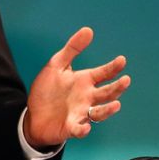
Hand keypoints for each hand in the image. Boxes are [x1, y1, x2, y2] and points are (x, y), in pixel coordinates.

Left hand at [23, 27, 130, 146]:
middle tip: (126, 80)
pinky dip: (83, 129)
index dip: (113, 68)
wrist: (33, 115)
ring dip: (107, 110)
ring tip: (116, 105)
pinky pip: (79, 129)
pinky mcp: (71, 128)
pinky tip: (85, 127)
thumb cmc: (47, 90)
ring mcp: (81, 113)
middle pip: (107, 93)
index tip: (122, 60)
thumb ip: (72, 48)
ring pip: (99, 112)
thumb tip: (88, 30)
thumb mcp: (57, 65)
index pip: (103, 74)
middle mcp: (87, 98)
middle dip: (117, 88)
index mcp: (84, 81)